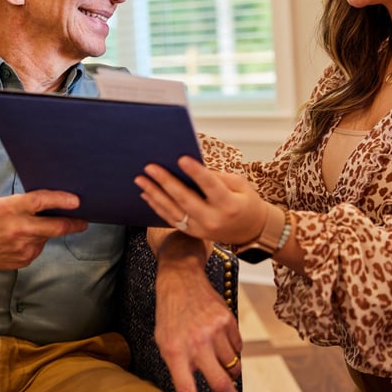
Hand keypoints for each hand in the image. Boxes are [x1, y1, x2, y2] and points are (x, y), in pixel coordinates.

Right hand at [0, 190, 88, 270]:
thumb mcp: (4, 203)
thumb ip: (27, 202)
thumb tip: (55, 200)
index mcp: (11, 209)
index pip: (41, 201)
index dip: (62, 200)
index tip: (77, 201)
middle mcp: (19, 228)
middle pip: (55, 226)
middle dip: (73, 223)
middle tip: (83, 221)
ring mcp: (23, 247)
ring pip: (47, 236)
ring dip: (47, 231)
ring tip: (32, 227)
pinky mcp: (26, 259)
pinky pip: (40, 246)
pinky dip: (38, 241)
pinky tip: (24, 239)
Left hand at [135, 156, 266, 245]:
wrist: (250, 231)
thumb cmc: (246, 203)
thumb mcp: (240, 186)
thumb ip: (217, 177)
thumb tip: (192, 167)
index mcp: (229, 205)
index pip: (210, 186)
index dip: (196, 172)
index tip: (181, 158)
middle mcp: (213, 219)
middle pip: (185, 199)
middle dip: (165, 181)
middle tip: (150, 167)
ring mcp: (201, 229)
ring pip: (173, 211)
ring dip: (155, 194)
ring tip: (141, 180)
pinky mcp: (192, 233)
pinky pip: (171, 219)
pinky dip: (157, 206)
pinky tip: (147, 194)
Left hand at [153, 231, 242, 391]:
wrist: (181, 279)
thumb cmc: (170, 313)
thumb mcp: (164, 341)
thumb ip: (179, 364)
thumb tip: (196, 383)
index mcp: (175, 350)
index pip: (186, 387)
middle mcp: (196, 342)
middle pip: (220, 381)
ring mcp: (214, 330)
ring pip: (233, 364)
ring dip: (230, 369)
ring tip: (221, 361)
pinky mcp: (228, 320)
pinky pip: (239, 347)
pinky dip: (234, 350)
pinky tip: (222, 340)